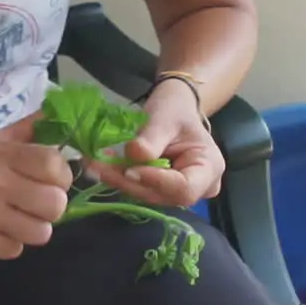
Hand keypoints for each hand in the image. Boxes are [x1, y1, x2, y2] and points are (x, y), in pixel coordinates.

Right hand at [0, 114, 72, 259]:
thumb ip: (24, 135)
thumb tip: (55, 119)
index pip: (53, 165)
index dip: (61, 175)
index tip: (52, 180)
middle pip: (55, 204)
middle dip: (52, 206)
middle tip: (37, 203)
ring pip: (41, 233)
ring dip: (33, 228)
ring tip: (17, 219)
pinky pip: (16, 250)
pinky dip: (10, 243)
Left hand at [90, 80, 224, 206]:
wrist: (174, 109)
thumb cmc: (175, 110)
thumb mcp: (164, 118)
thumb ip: (151, 139)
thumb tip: (134, 155)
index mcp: (209, 167)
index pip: (184, 187)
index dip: (156, 182)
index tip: (130, 169)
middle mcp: (200, 187)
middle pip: (164, 195)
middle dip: (130, 182)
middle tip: (99, 167)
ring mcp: (180, 192)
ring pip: (149, 195)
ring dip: (121, 182)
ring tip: (96, 165)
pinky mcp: (163, 191)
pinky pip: (142, 189)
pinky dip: (122, 179)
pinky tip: (104, 167)